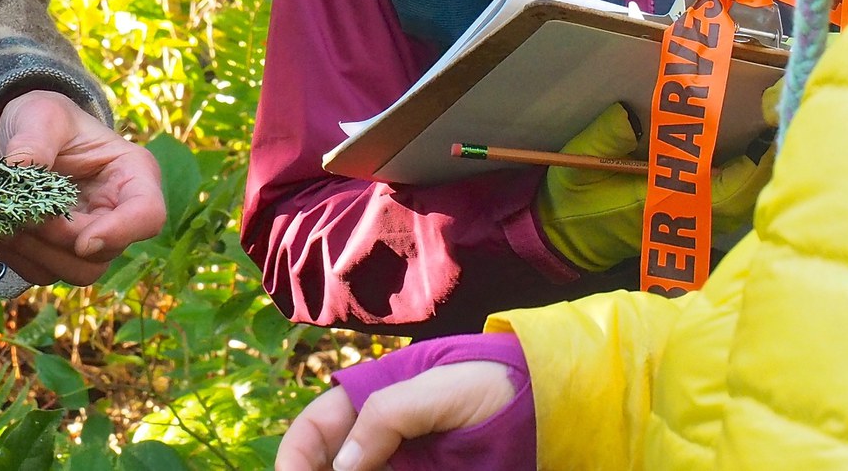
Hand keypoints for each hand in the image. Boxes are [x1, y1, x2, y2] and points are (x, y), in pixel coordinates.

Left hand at [0, 90, 166, 285]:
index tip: (83, 240)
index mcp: (132, 174)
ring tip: (7, 219)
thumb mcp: (41, 114)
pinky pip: (43, 272)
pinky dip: (18, 257)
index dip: (121, 233)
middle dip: (60, 240)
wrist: (19, 134)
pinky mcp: (60, 253)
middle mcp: (119, 213)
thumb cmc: (44, 118)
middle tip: (23, 214)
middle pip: (105, 253)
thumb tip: (21, 169)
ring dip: (36, 252)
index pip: (148, 215)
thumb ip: (35, 139)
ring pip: (76, 271)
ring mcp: (92, 238)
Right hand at [274, 366, 516, 470]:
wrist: (553, 406)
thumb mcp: (444, 389)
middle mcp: (381, 439)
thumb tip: (343, 465)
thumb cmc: (498, 384)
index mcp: (373, 400)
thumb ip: (390, 414)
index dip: (294, 458)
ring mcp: (405, 465)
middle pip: (331, 467)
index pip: (315, 430)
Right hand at [535, 103, 774, 271]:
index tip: (770, 123)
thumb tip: (631, 114)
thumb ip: (603, 138)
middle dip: (771, 157)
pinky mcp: (698, 222)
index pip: (727, 187)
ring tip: (776, 124)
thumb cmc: (575, 202)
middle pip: (751, 195)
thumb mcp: (578, 165)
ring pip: (749, 202)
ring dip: (766, 168)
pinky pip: (739, 204)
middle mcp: (690, 218)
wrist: (569, 240)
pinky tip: (758, 151)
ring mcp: (697, 224)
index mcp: (664, 203)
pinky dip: (754, 178)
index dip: (755, 160)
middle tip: (782, 111)